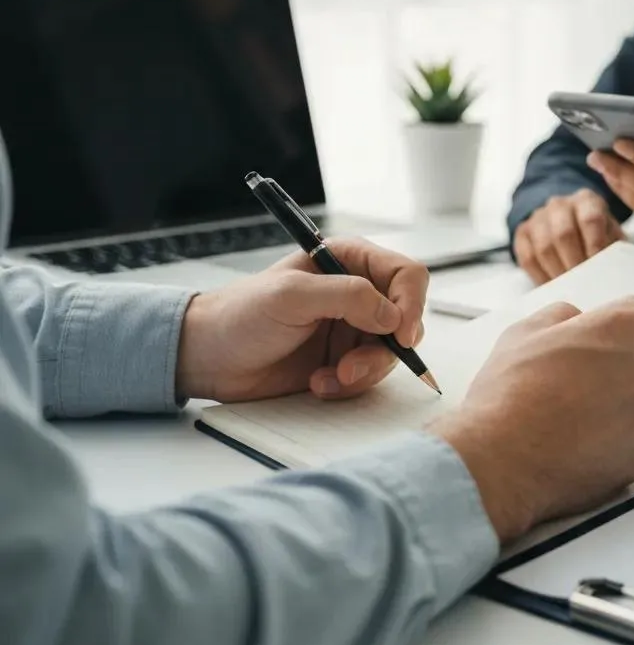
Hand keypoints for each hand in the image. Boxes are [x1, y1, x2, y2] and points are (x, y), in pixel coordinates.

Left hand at [176, 240, 428, 403]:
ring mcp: (354, 327)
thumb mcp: (292, 296)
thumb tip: (393, 316)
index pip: (406, 275)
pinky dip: (349, 385)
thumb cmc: (240, 314)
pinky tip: (319, 383)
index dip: (411, 303)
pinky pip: (371, 376)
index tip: (401, 334)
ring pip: (392, 352)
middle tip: (352, 366)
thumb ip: (347, 296)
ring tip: (329, 378)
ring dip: (364, 371)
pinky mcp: (345, 359)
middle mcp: (359, 292)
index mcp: (350, 259)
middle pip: (407, 318)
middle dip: (385, 348)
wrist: (210, 358)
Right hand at [431, 297, 633, 542]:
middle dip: (615, 368)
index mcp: (619, 330)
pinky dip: (616, 443)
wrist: (504, 460)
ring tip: (573, 422)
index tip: (600, 340)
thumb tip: (575, 320)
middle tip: (574, 385)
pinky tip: (581, 447)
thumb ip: (561, 316)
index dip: (616, 326)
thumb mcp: (523, 333)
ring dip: (618, 407)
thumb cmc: (510, 393)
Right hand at [513, 189, 624, 283]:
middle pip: (563, 234)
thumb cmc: (597, 236)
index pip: (590, 219)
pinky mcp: (522, 233)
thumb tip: (612, 274)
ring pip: (544, 247)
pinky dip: (541, 276)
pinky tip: (554, 286)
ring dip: (558, 272)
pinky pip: (528, 258)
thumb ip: (614, 250)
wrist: (571, 227)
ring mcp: (538, 217)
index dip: (595, 245)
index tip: (599, 268)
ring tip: (571, 289)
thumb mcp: (612, 237)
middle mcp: (560, 204)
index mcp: (587, 200)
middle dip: (575, 264)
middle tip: (584, 285)